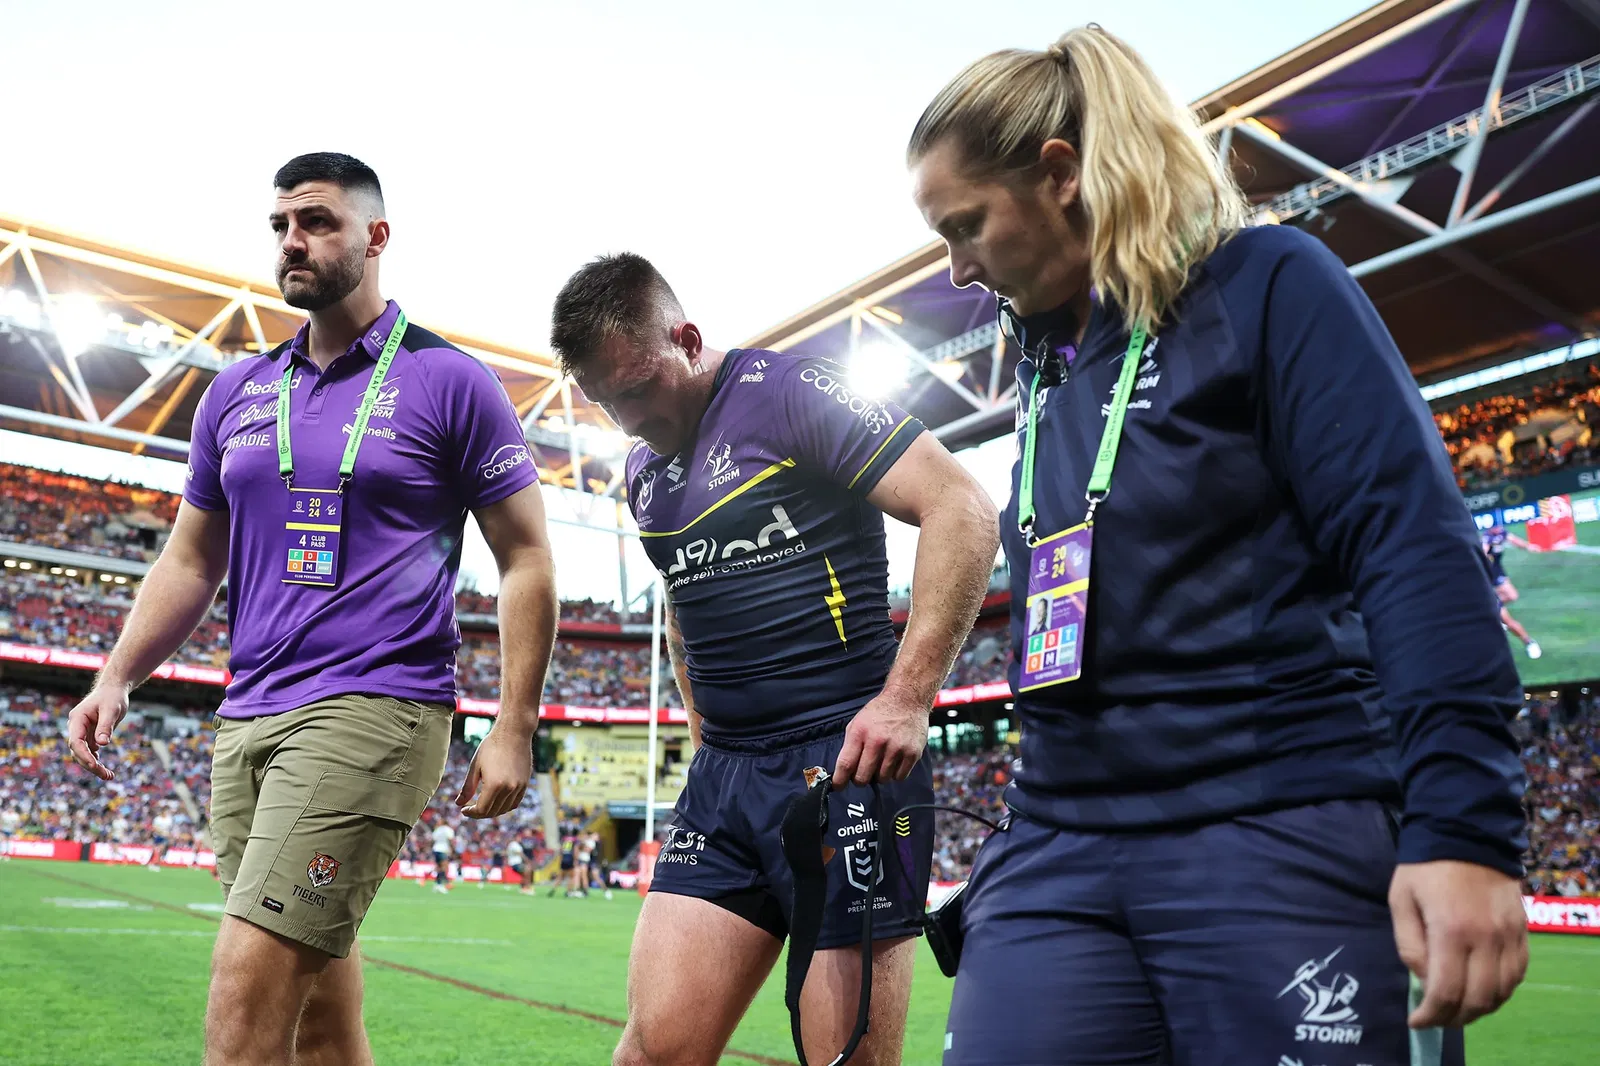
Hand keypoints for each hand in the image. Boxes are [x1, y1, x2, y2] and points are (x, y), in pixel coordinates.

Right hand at [67, 684, 129, 781]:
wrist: (113, 690)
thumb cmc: (112, 697)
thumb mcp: (112, 709)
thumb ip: (106, 726)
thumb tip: (102, 744)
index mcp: (77, 719)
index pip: (76, 741)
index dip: (84, 755)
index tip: (95, 765)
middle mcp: (76, 727)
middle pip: (78, 751)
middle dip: (90, 764)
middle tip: (106, 775)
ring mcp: (82, 733)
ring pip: (83, 754)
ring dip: (94, 766)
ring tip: (109, 776)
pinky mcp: (89, 736)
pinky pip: (90, 752)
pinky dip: (97, 761)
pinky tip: (107, 771)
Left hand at [454, 724, 531, 818]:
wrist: (514, 732)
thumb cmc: (492, 746)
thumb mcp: (475, 766)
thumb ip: (467, 788)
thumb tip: (458, 804)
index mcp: (494, 785)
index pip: (481, 810)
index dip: (471, 813)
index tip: (464, 809)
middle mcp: (509, 789)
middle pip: (493, 812)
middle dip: (480, 813)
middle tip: (470, 808)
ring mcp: (519, 787)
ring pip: (504, 809)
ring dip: (492, 811)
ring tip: (482, 805)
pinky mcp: (525, 783)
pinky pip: (514, 802)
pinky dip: (504, 806)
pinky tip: (496, 800)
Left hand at [834, 689, 928, 785]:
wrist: (907, 699)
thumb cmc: (879, 713)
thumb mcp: (858, 723)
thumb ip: (850, 746)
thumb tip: (844, 771)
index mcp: (860, 732)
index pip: (846, 763)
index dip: (840, 780)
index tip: (838, 786)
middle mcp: (877, 741)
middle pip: (863, 777)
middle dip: (860, 779)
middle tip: (863, 773)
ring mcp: (896, 748)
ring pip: (882, 779)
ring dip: (880, 775)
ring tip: (882, 761)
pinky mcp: (912, 753)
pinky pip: (899, 777)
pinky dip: (895, 773)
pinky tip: (895, 760)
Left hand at [1389, 860, 1528, 1028]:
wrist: (1464, 832)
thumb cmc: (1424, 867)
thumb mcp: (1400, 901)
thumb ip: (1409, 945)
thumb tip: (1423, 981)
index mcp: (1451, 930)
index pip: (1445, 991)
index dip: (1430, 1015)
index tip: (1416, 1021)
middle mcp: (1486, 938)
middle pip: (1477, 1000)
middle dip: (1454, 1018)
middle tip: (1435, 1019)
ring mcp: (1509, 935)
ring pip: (1502, 992)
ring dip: (1479, 1009)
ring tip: (1457, 1009)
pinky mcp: (1522, 930)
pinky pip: (1518, 974)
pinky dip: (1501, 991)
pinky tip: (1482, 991)